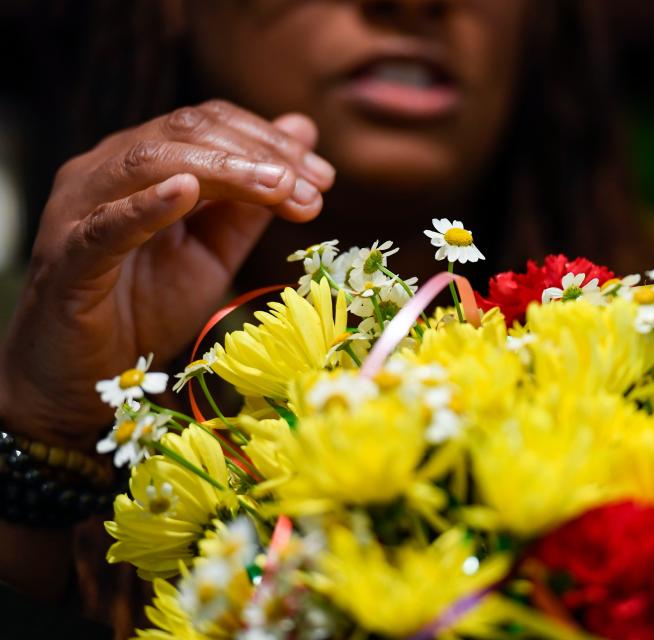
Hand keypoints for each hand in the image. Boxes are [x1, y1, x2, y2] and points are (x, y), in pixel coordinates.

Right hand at [0, 100, 334, 447]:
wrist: (89, 377)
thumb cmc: (147, 307)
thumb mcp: (216, 250)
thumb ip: (254, 198)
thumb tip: (301, 132)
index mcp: (144, 163)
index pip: (209, 124)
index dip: (269, 143)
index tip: (323, 178)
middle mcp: (107, 170)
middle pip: (185, 132)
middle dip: (258, 156)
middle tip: (312, 188)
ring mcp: (81, 210)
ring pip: (149, 161)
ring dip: (223, 171)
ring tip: (276, 187)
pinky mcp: (68, 258)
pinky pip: (105, 224)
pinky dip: (146, 206)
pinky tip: (185, 193)